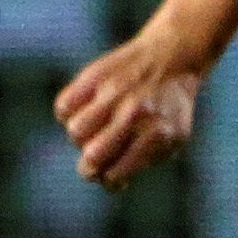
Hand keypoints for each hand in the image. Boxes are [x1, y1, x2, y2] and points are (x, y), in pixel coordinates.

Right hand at [55, 31, 203, 189]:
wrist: (172, 55)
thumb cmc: (169, 106)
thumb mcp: (174, 137)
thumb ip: (145, 161)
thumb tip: (109, 181)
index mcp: (155, 134)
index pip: (114, 174)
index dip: (109, 180)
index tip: (114, 173)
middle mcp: (133, 114)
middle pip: (91, 156)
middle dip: (90, 165)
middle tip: (98, 156)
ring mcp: (112, 93)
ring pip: (75, 131)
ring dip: (81, 138)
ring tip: (94, 129)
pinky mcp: (93, 76)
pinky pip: (64, 106)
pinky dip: (68, 114)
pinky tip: (84, 110)